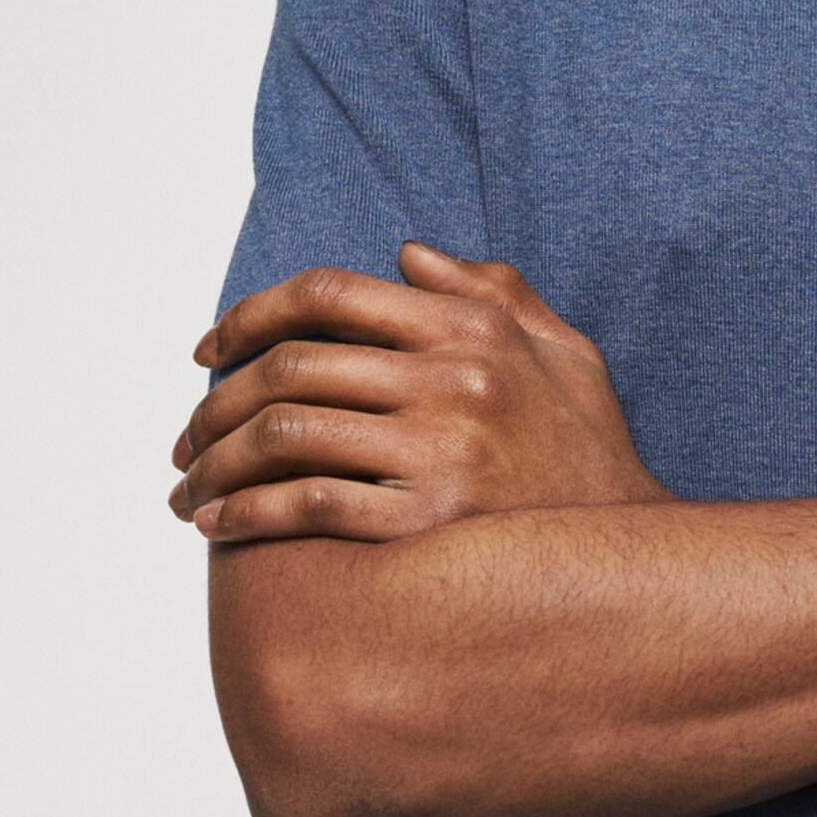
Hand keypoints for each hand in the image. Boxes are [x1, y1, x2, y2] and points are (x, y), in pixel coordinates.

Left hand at [170, 243, 666, 541]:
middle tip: (185, 438)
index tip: (208, 351)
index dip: (249, 316)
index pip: (328, 294)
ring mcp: (440, 450)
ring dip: (214, 465)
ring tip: (189, 490)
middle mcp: (454, 379)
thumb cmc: (590, 454)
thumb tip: (408, 255)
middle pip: (289, 369)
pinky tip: (222, 528)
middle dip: (214, 405)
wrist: (632, 560)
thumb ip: (491, 292)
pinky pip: (305, 504)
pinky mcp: (425, 521)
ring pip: (283, 436)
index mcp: (473, 328)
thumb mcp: (565, 353)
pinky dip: (246, 514)